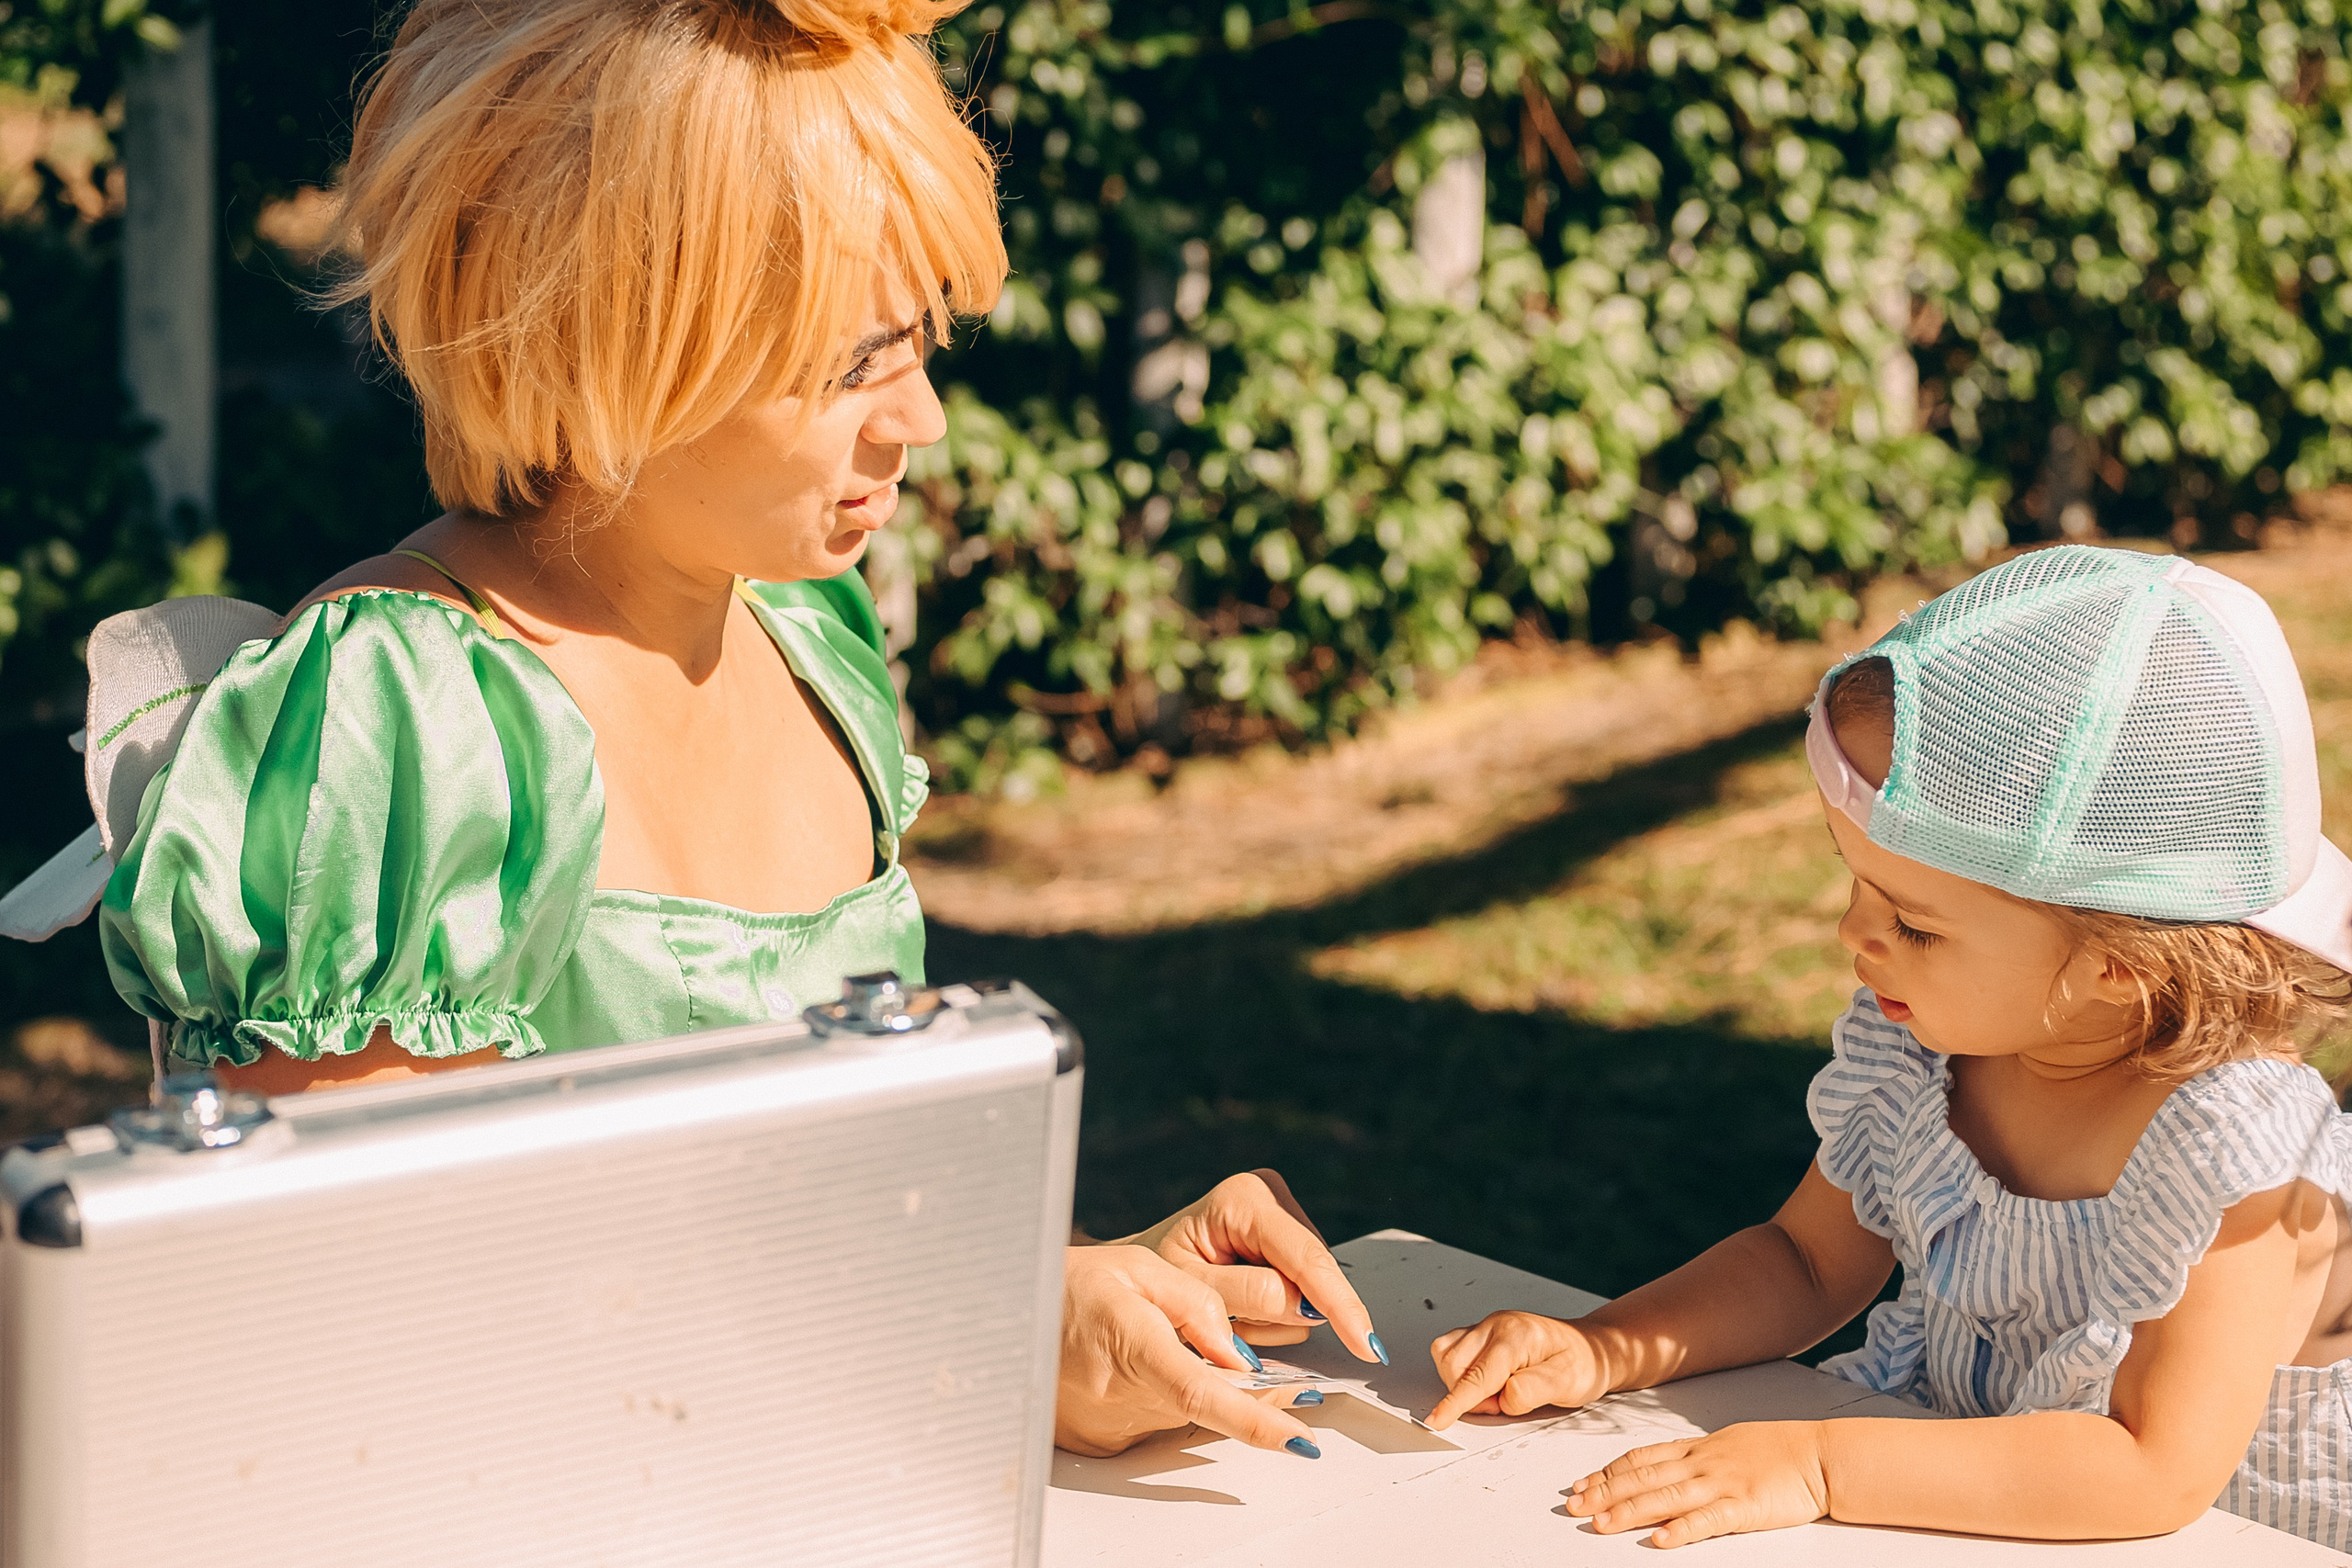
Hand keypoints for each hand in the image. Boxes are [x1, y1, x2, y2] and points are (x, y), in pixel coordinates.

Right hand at [1054, 1242, 1323, 1457]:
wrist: (1006, 1316)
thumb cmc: (1069, 1285)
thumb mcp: (1138, 1269)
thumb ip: (1197, 1307)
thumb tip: (1243, 1356)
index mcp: (1129, 1343)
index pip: (1201, 1392)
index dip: (1254, 1420)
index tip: (1299, 1441)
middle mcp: (1118, 1395)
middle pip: (1208, 1403)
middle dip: (1252, 1390)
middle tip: (1290, 1378)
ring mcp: (1110, 1425)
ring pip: (1187, 1415)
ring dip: (1211, 1389)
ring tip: (1187, 1347)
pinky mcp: (1105, 1441)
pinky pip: (1161, 1423)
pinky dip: (1175, 1399)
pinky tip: (1152, 1367)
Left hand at [1118, 1169, 1382, 1364]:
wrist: (1140, 1274)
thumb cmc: (1156, 1281)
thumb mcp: (1191, 1292)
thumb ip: (1249, 1296)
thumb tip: (1307, 1308)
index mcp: (1242, 1199)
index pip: (1306, 1258)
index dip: (1339, 1304)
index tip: (1365, 1346)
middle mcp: (1269, 1196)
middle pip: (1315, 1272)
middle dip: (1289, 1312)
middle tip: (1235, 1324)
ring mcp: (1282, 1213)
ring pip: (1313, 1286)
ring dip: (1278, 1315)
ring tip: (1231, 1312)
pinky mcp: (1287, 1237)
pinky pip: (1305, 1288)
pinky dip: (1279, 1311)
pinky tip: (1244, 1306)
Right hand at [1426, 1309, 1607, 1427]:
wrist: (1589, 1348)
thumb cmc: (1582, 1364)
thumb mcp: (1568, 1382)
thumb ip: (1533, 1390)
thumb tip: (1503, 1398)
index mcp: (1517, 1335)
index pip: (1478, 1375)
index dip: (1456, 1402)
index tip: (1438, 1420)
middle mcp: (1496, 1325)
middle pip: (1455, 1366)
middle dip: (1471, 1395)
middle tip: (1504, 1402)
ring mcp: (1486, 1327)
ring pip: (1447, 1357)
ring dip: (1464, 1384)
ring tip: (1498, 1390)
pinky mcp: (1480, 1334)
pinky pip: (1451, 1351)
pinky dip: (1461, 1373)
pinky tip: (1487, 1380)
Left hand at [1566, 1422, 1831, 1547]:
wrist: (1819, 1455)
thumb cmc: (1777, 1449)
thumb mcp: (1727, 1443)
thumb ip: (1694, 1455)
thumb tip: (1662, 1464)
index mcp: (1695, 1448)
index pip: (1639, 1459)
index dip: (1607, 1472)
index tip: (1580, 1484)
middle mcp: (1701, 1464)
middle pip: (1643, 1478)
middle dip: (1604, 1493)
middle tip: (1574, 1507)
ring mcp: (1721, 1484)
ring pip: (1665, 1498)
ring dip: (1629, 1512)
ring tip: (1600, 1524)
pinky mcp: (1744, 1507)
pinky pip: (1707, 1520)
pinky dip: (1680, 1531)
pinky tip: (1659, 1540)